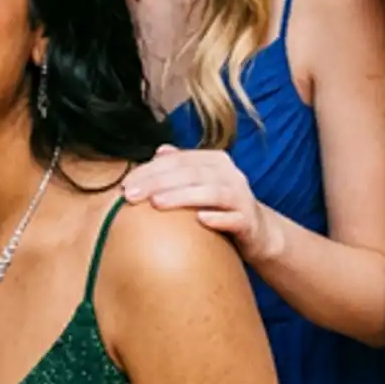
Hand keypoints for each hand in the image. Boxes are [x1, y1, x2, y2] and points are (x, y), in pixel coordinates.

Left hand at [122, 145, 277, 262]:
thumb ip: (180, 167)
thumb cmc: (219, 206)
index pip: (177, 161)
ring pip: (212, 193)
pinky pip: (235, 219)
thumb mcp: (200, 183)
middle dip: (158, 182)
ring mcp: (242, 198)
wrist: (258, 232)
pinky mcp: (250, 222)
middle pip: (191, 174)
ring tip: (156, 203)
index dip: (149, 170)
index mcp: (214, 161)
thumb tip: (159, 152)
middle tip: (132, 195)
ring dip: (183, 197)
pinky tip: (200, 220)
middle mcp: (230, 175)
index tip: (125, 185)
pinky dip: (218, 218)